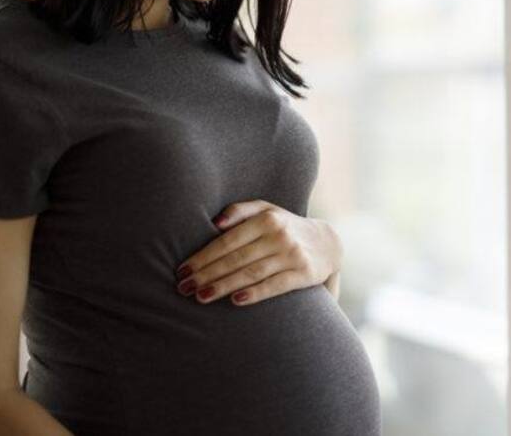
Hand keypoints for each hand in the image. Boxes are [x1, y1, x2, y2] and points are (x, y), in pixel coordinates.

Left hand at [174, 200, 342, 305]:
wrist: (328, 243)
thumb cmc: (286, 227)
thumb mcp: (267, 210)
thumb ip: (240, 211)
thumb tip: (215, 223)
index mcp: (267, 218)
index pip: (228, 240)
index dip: (202, 256)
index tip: (182, 271)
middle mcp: (280, 235)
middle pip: (236, 258)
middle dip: (206, 274)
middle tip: (183, 288)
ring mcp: (292, 254)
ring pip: (251, 273)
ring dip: (223, 286)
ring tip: (201, 298)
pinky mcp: (304, 274)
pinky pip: (275, 285)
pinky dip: (255, 293)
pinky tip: (236, 301)